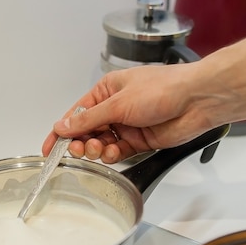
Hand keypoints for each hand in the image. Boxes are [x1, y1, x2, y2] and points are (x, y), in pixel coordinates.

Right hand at [42, 63, 215, 162]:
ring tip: (99, 149)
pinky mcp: (139, 141)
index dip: (61, 131)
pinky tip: (114, 153)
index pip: (76, 114)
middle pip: (87, 132)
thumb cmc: (163, 89)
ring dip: (96, 150)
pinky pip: (118, 152)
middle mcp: (115, 108)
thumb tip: (62, 127)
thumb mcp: (118, 103)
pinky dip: (113, 155)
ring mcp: (127, 125)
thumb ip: (88, 119)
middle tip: (78, 149)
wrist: (196, 101)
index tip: (49, 148)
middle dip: (80, 142)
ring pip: (101, 144)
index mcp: (106, 91)